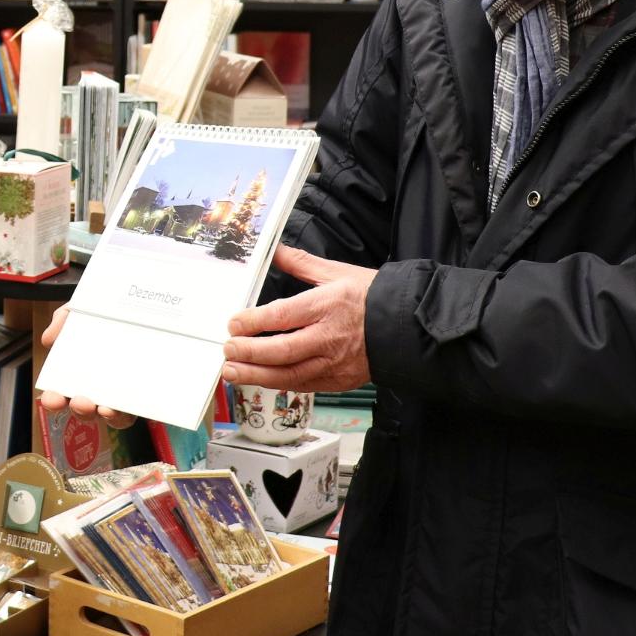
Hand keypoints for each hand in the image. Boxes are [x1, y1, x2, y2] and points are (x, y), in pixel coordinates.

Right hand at [33, 306, 134, 428]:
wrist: (143, 302)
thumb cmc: (106, 310)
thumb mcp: (80, 308)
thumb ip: (62, 320)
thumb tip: (48, 340)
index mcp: (78, 372)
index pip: (62, 394)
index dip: (54, 400)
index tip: (52, 398)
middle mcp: (100, 387)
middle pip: (87, 410)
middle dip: (80, 410)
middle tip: (80, 401)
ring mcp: (124, 392)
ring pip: (115, 417)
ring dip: (108, 416)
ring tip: (105, 407)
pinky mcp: (147, 392)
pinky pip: (141, 409)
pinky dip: (133, 409)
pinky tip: (129, 402)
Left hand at [222, 245, 376, 392]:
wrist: (408, 326)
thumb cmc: (373, 297)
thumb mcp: (338, 273)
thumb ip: (302, 264)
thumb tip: (276, 250)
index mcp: (328, 306)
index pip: (284, 315)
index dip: (255, 321)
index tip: (234, 322)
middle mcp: (329, 337)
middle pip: (283, 350)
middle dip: (250, 352)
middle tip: (227, 350)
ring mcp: (335, 363)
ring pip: (290, 374)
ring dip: (257, 375)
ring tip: (232, 372)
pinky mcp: (339, 380)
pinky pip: (304, 385)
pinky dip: (279, 383)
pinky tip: (260, 378)